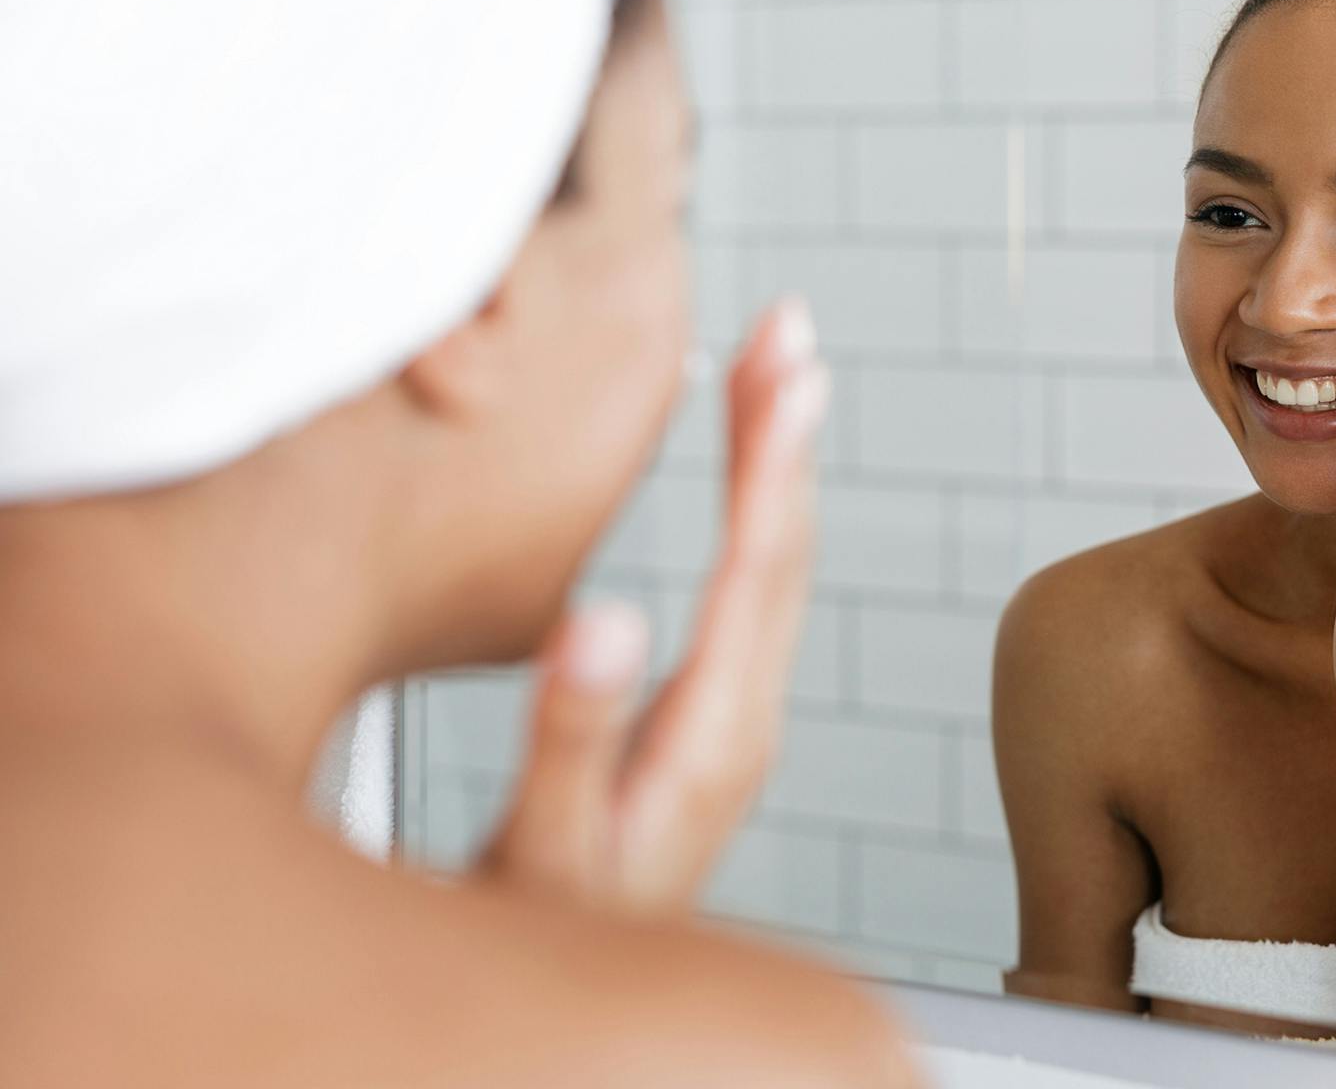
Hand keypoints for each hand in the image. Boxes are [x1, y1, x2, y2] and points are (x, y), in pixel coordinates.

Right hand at [479, 297, 829, 914]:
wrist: (581, 1005)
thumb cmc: (552, 936)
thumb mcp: (546, 850)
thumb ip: (575, 736)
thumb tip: (607, 614)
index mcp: (714, 730)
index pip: (758, 567)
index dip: (772, 456)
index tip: (787, 363)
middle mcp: (742, 714)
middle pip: (781, 548)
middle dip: (784, 430)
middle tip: (789, 330)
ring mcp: (733, 716)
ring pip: (772, 566)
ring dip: (776, 462)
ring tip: (774, 374)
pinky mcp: (711, 719)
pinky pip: (747, 592)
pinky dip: (749, 513)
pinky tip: (741, 477)